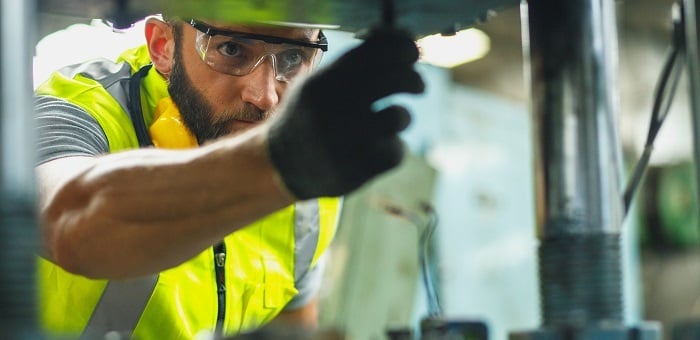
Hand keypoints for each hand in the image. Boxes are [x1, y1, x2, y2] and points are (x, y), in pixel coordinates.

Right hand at [267, 27, 424, 198]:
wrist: (280, 165)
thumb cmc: (307, 116)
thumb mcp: (317, 82)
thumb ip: (353, 63)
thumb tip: (401, 41)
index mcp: (326, 81)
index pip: (379, 52)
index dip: (403, 49)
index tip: (410, 55)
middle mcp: (335, 107)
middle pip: (397, 80)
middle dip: (414, 80)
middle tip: (417, 85)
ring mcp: (347, 140)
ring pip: (399, 117)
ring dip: (401, 117)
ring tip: (391, 120)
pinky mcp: (359, 169)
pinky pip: (396, 151)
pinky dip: (391, 149)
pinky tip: (375, 149)